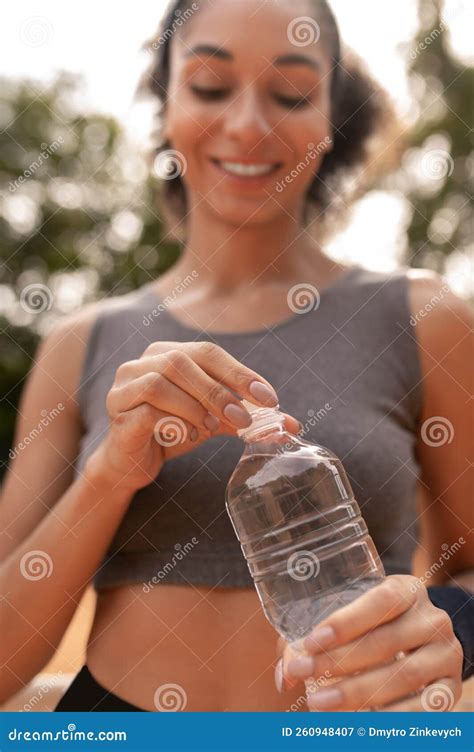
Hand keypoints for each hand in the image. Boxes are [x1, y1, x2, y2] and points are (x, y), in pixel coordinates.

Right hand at [87, 340, 299, 491]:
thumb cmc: (173, 431)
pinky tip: (187, 436)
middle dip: (219, 390)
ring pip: (161, 382)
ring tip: (211, 428)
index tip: (269, 399)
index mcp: (167, 353)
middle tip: (243, 419)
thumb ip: (246, 417)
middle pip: (183, 362)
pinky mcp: (118, 413)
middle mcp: (141, 362)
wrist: (132, 462)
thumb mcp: (213, 421)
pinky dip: (173, 423)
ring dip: (195, 406)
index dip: (240, 373)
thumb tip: (292, 425)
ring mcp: (124, 386)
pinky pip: (146, 411)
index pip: (208, 353)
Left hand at [276, 574, 463, 710]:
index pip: (381, 600)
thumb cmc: (374, 626)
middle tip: (303, 674)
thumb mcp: (352, 618)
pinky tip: (359, 723)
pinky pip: (424, 708)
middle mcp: (432, 618)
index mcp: (407, 589)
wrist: (423, 644)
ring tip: (319, 703)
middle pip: (387, 640)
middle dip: (339, 661)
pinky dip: (390, 718)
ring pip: (403, 675)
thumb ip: (315, 639)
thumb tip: (284, 675)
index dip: (346, 621)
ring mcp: (446, 653)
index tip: (311, 641)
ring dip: (358, 692)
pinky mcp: (451, 688)